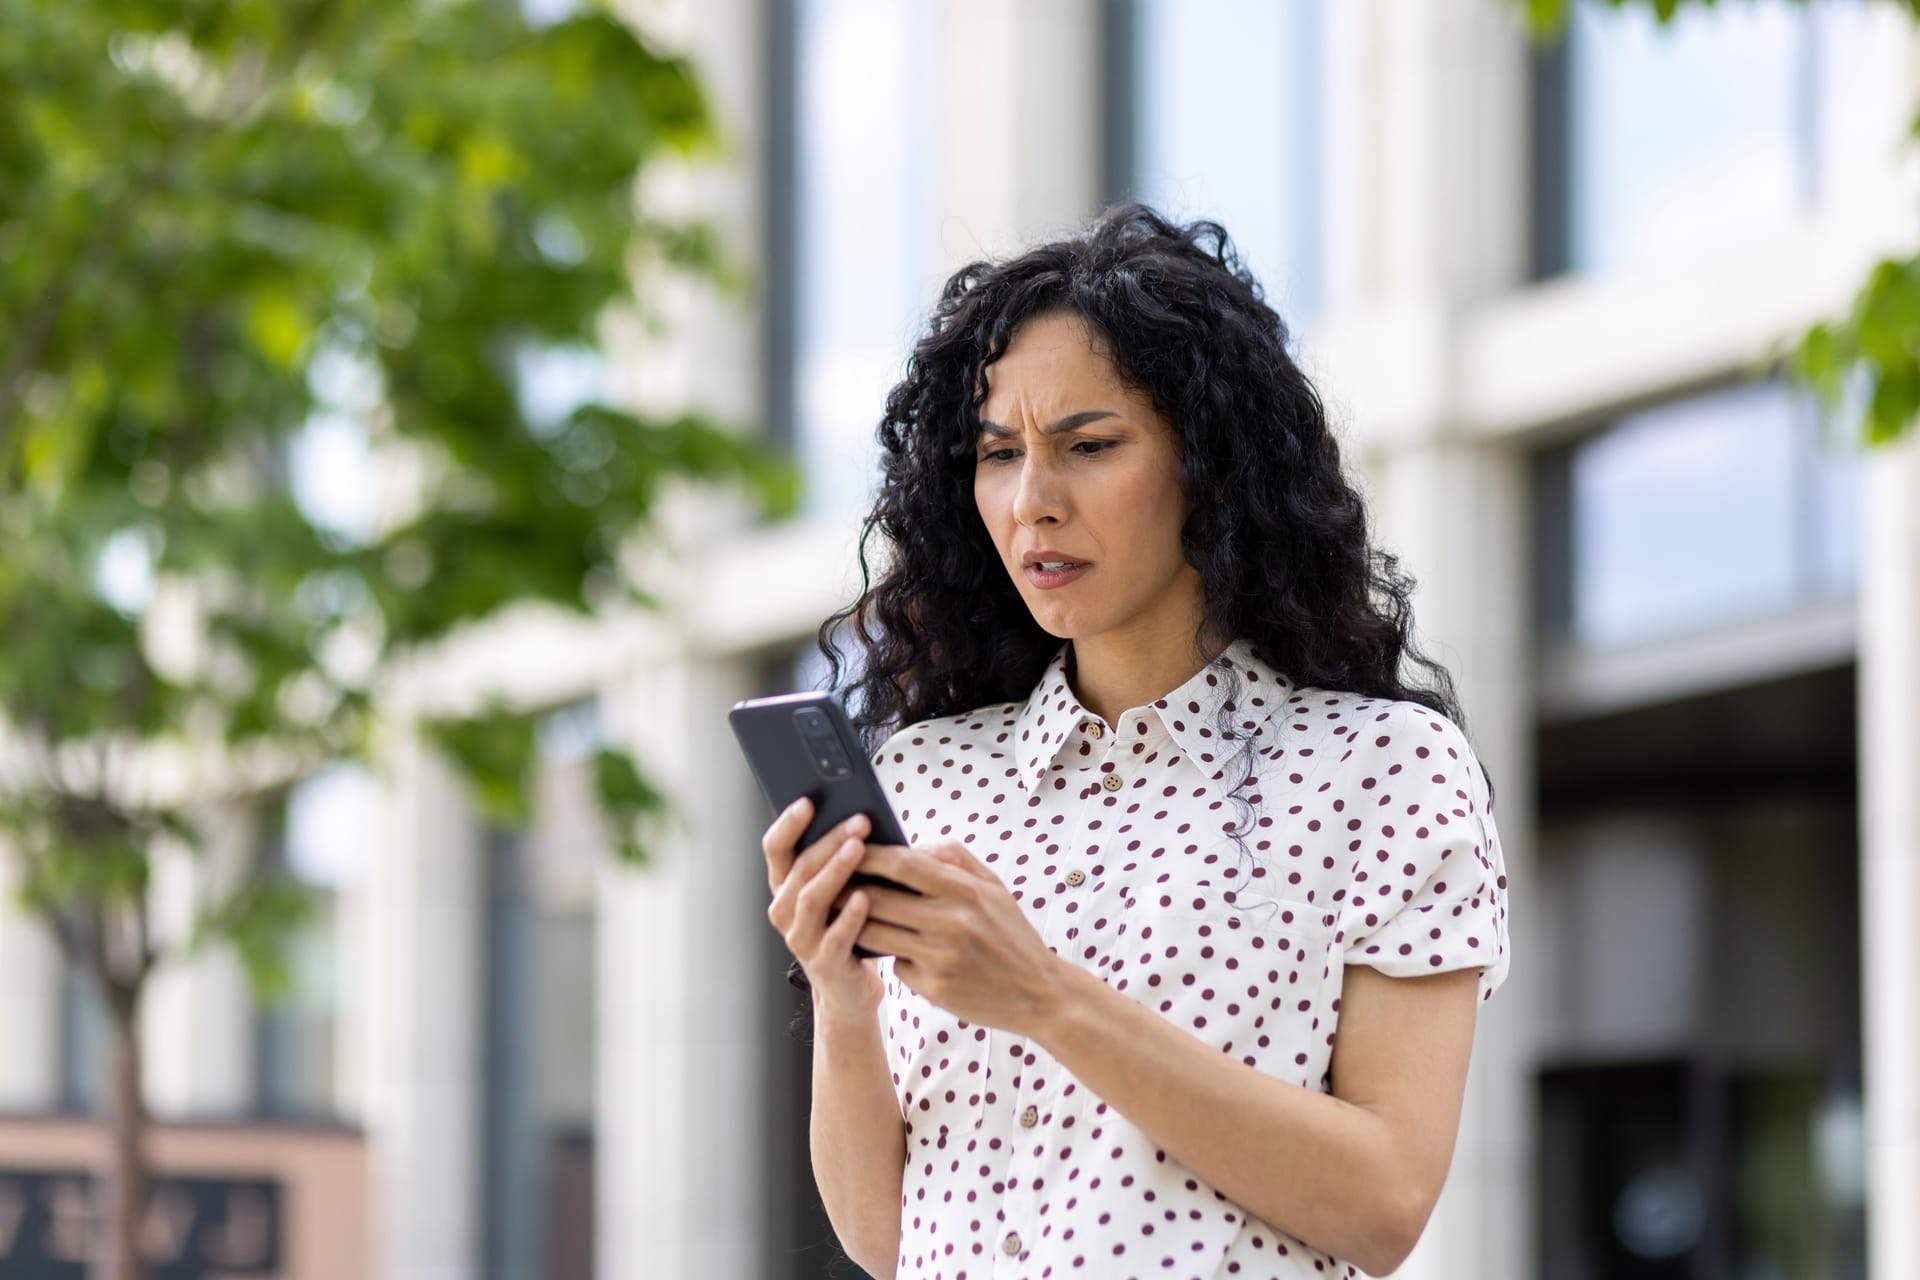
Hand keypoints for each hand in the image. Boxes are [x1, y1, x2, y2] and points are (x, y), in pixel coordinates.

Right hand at [761, 797, 880, 1021]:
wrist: (849, 989)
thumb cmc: (847, 928)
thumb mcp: (838, 891)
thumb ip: (838, 861)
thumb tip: (860, 818)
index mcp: (784, 887)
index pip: (775, 848)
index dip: (788, 824)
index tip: (809, 801)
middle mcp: (784, 911)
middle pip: (799, 868)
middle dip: (829, 840)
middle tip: (858, 820)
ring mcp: (801, 938)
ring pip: (811, 898)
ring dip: (836, 870)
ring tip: (860, 848)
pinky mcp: (824, 962)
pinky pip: (835, 935)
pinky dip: (850, 915)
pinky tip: (866, 896)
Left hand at [836, 837, 1065, 1036]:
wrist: (1040, 994)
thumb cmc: (1013, 936)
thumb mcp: (994, 888)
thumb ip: (955, 858)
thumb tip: (913, 845)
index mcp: (965, 891)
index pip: (902, 863)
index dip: (868, 854)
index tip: (847, 848)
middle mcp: (951, 922)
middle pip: (877, 899)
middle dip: (846, 889)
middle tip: (830, 882)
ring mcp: (940, 957)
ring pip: (876, 933)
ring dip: (855, 922)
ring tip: (845, 912)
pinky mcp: (933, 988)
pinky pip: (896, 963)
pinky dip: (890, 954)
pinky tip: (894, 949)